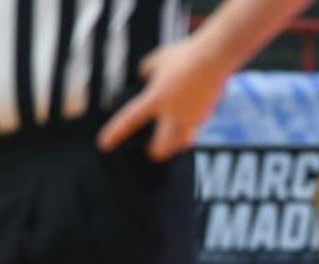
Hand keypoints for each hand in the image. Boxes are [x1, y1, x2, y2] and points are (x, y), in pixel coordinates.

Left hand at [97, 37, 230, 159]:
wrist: (213, 59)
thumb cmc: (185, 56)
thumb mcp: (156, 60)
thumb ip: (146, 71)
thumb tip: (144, 78)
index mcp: (156, 98)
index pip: (130, 119)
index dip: (116, 133)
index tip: (105, 144)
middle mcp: (173, 113)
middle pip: (161, 147)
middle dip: (155, 152)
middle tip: (151, 150)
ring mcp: (191, 117)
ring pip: (181, 144)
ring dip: (174, 145)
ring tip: (170, 140)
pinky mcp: (205, 116)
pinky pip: (195, 129)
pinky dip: (189, 129)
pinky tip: (188, 119)